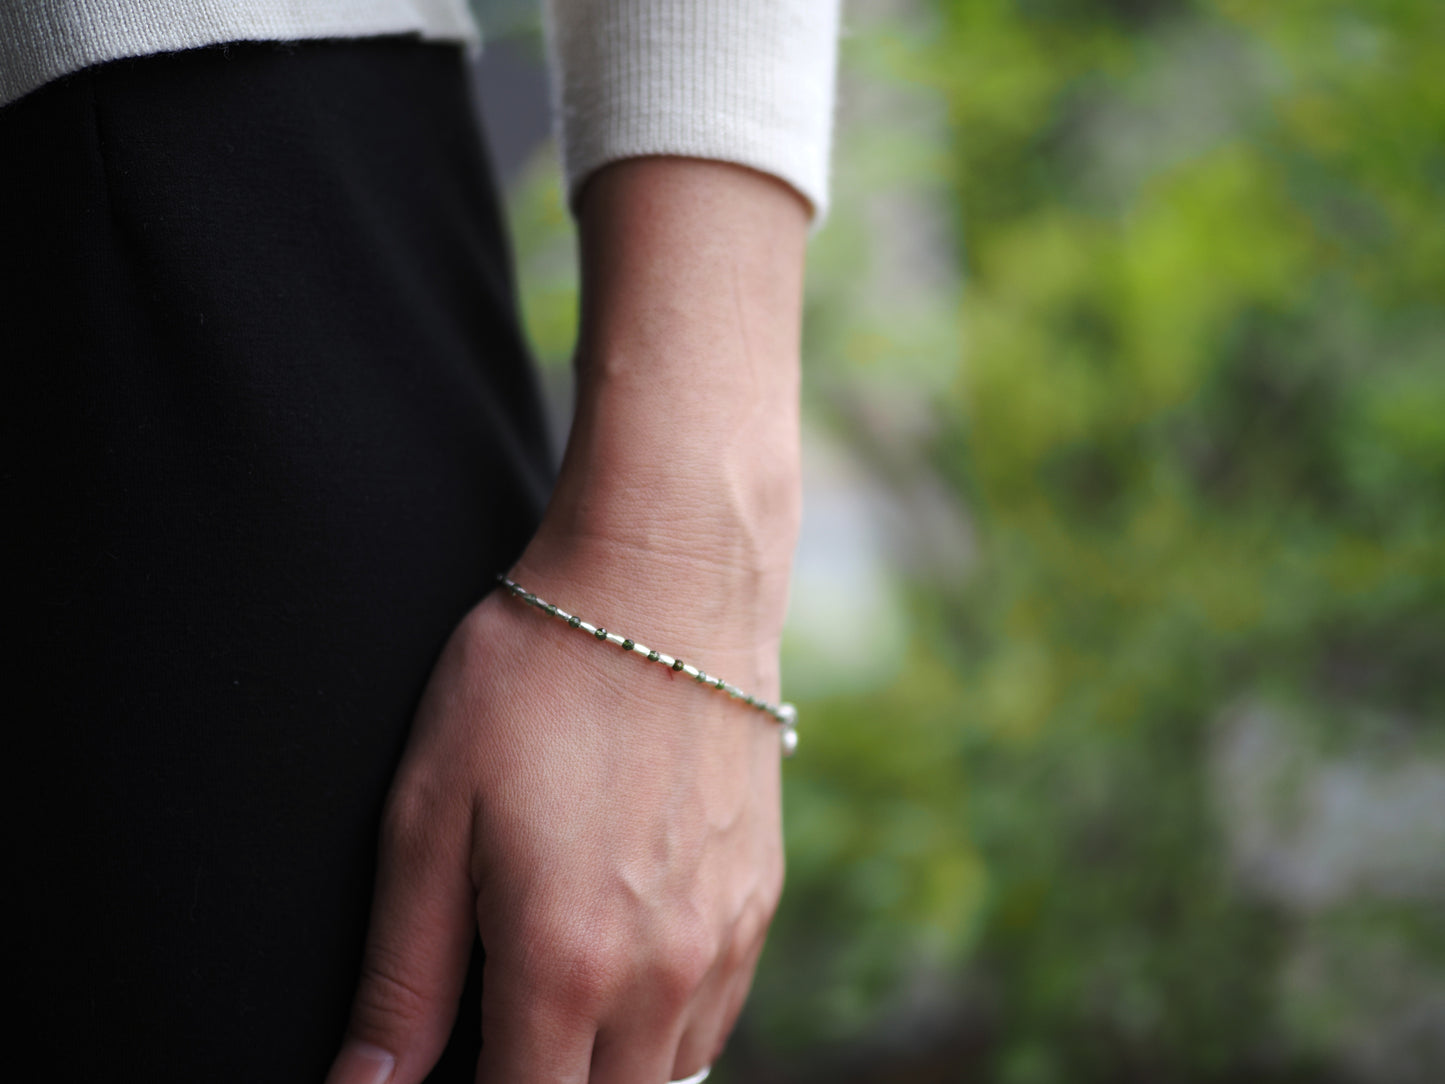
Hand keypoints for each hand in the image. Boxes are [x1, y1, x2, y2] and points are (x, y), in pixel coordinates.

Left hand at [328, 154, 809, 1082]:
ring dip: (606, 1073)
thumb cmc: (533, 683)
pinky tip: (619, 986)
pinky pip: (717, 1017)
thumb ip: (403, 977)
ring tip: (548, 1024)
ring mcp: (725, 938)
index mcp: (564, 963)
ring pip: (671, 1077)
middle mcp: (662, 973)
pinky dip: (664, 1036)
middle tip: (494, 1036)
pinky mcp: (759, 898)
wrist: (665, 584)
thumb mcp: (429, 818)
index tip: (444, 1072)